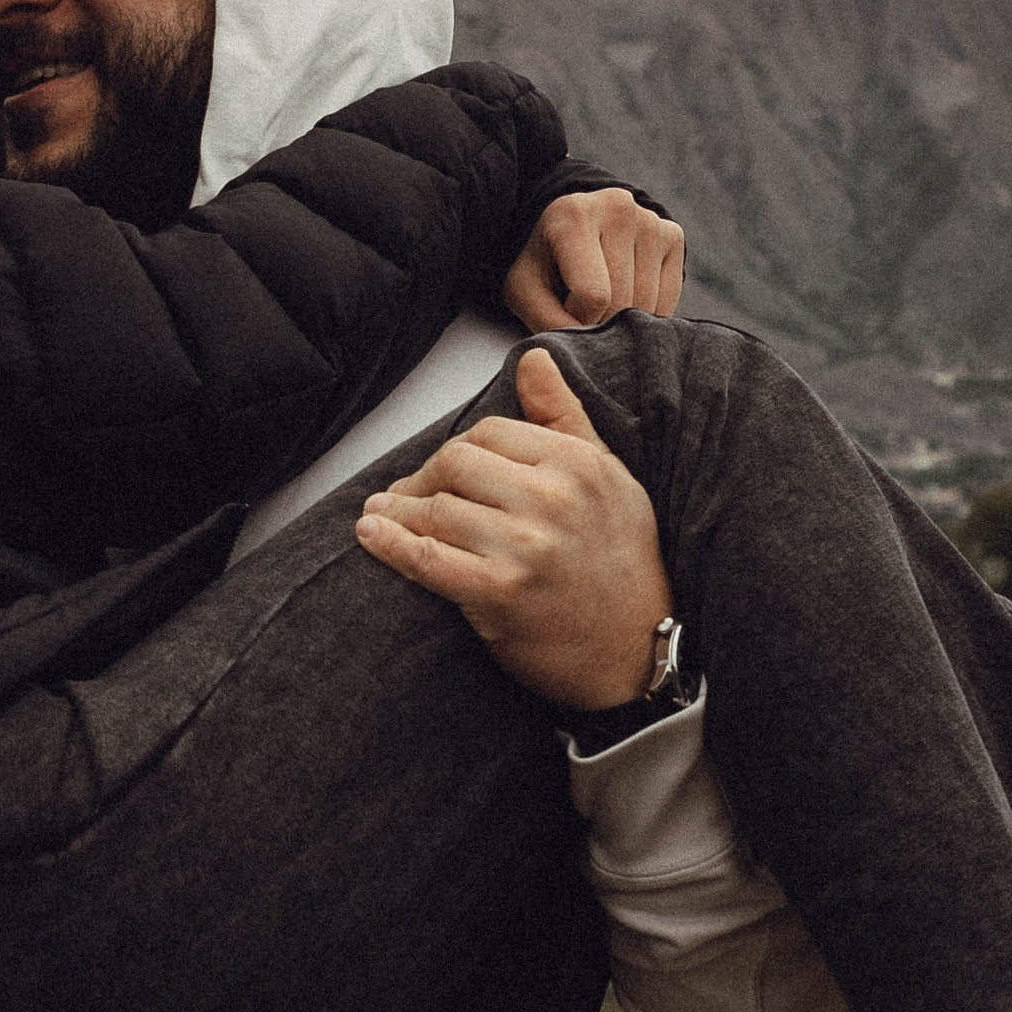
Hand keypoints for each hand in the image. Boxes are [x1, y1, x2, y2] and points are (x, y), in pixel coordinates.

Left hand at [354, 347, 674, 711]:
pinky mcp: (502, 593)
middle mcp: (553, 498)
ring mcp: (527, 547)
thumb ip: (564, 416)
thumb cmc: (623, 564)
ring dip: (398, 514)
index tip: (439, 472)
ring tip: (380, 518)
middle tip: (401, 497)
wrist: (639, 652)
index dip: (455, 450)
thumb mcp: (610, 478)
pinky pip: (429, 559)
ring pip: (436, 510)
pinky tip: (372, 536)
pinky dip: (392, 546)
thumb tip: (534, 358)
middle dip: (421, 480)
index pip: (490, 432)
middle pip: (455, 463)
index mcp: (578, 464)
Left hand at [503, 187, 682, 332]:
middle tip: (583, 306)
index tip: (564, 308)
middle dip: (601, 319)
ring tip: (602, 298)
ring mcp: (651, 221)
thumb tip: (589, 350)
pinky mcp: (672, 236)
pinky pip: (668, 298)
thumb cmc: (545, 262)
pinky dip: (647, 311)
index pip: (593, 295)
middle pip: (622, 300)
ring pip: (647, 302)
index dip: (577, 317)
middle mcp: (619, 210)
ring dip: (624, 319)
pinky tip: (626, 295)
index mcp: (575, 217)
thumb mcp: (525, 289)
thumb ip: (547, 321)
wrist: (572, 227)